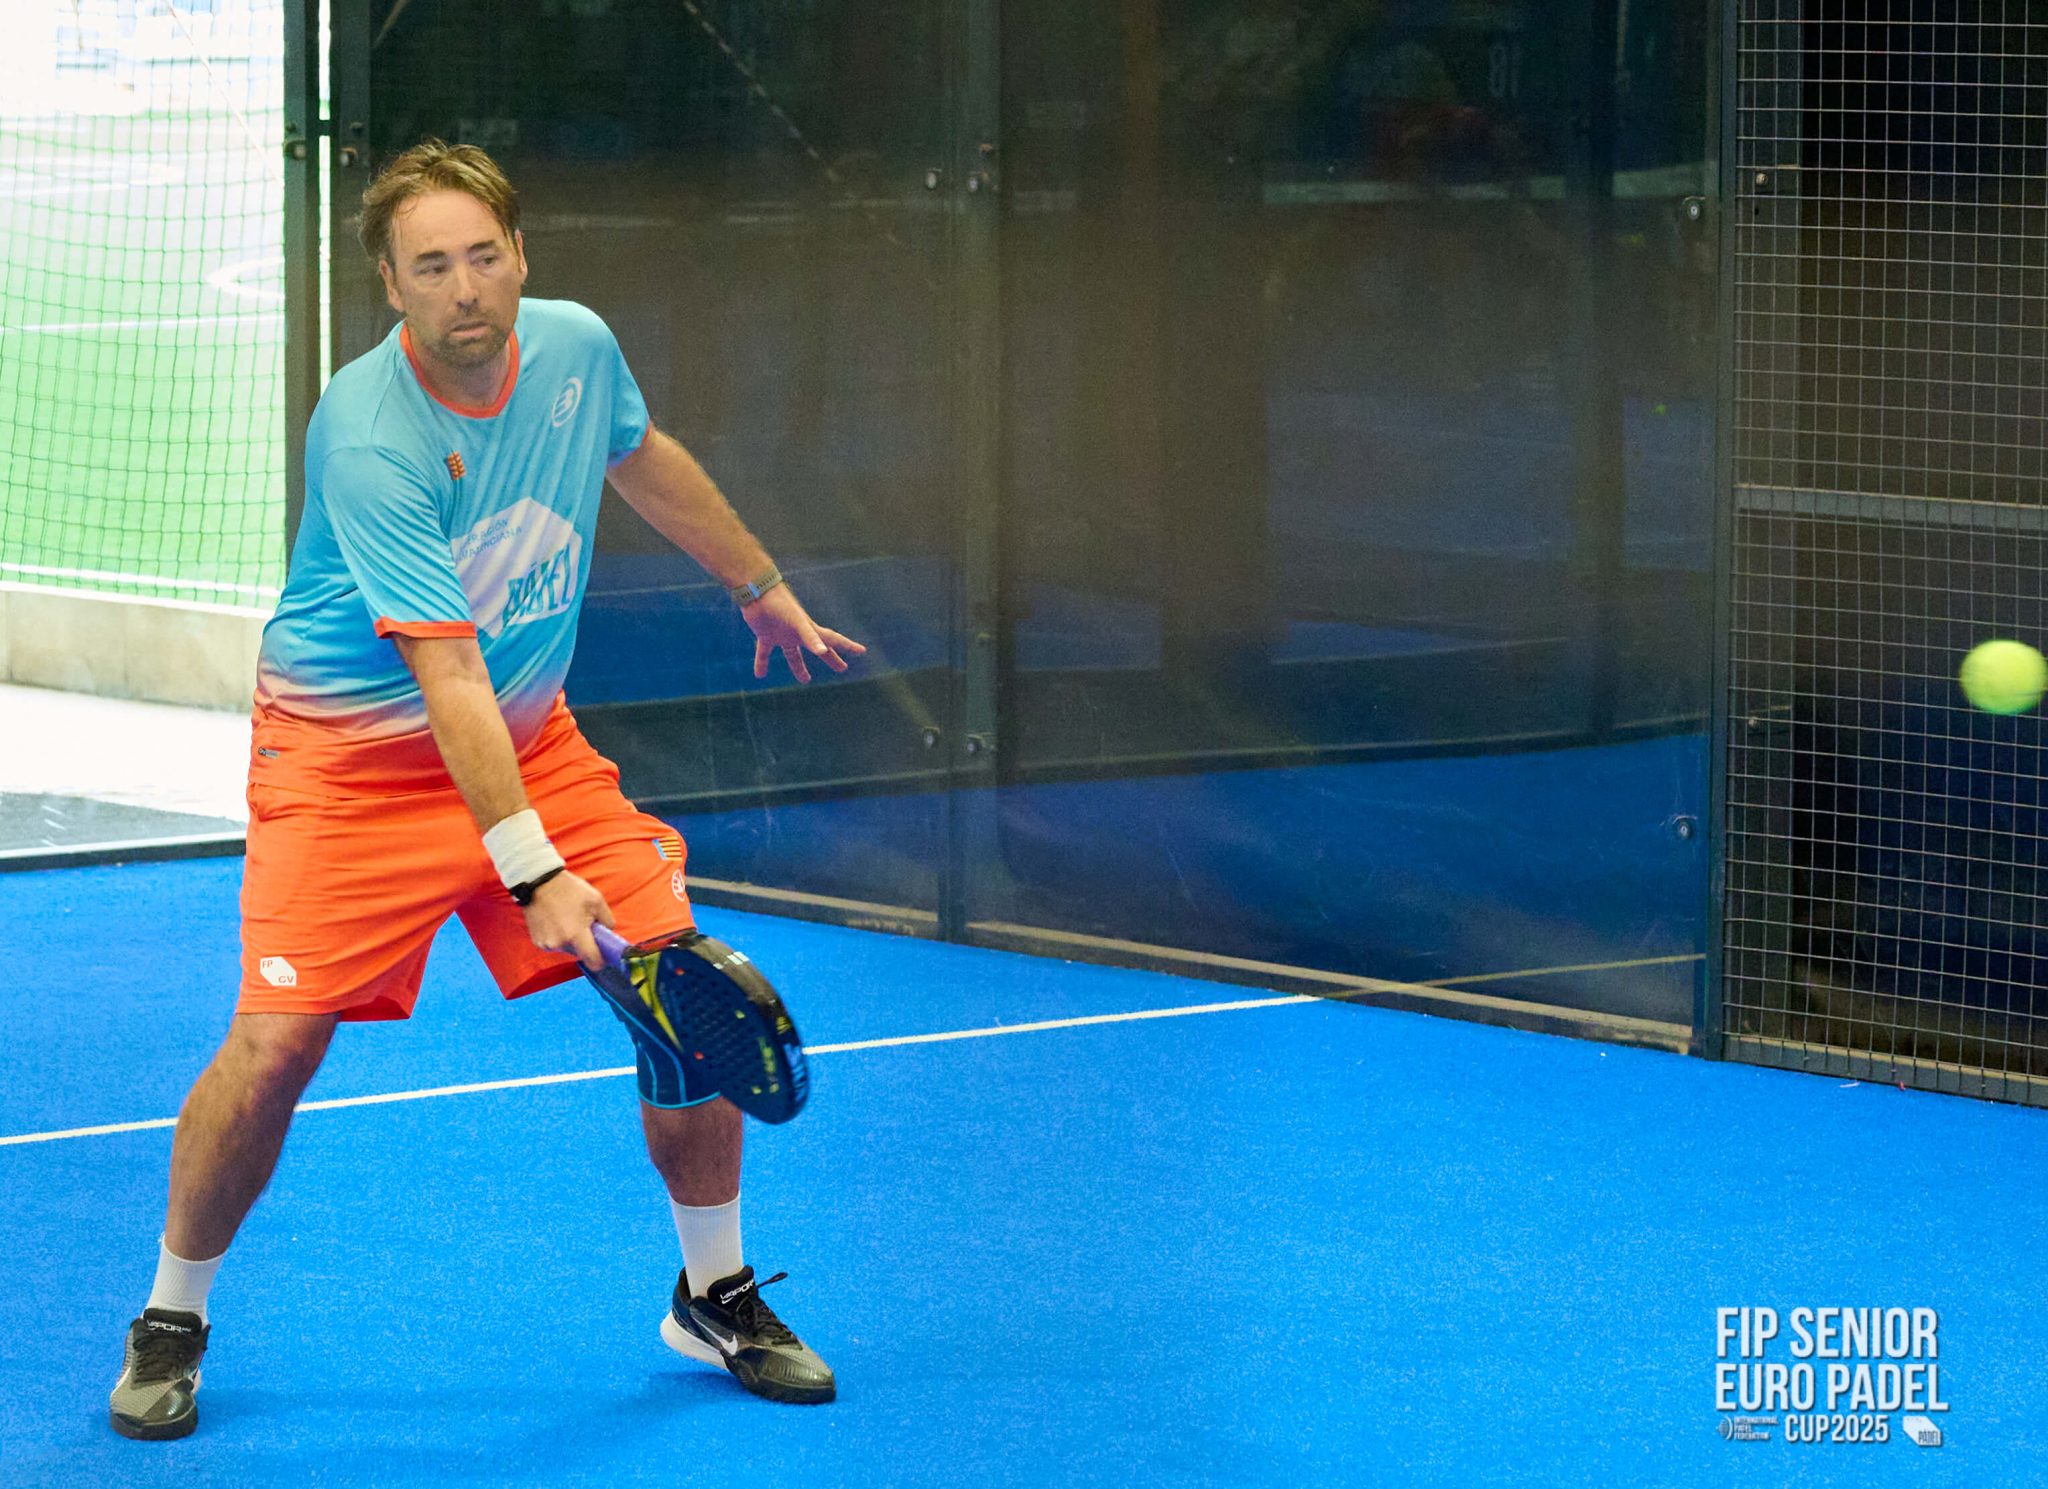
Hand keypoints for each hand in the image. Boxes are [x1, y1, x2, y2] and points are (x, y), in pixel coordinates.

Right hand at [521, 871, 614, 969]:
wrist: (539, 882)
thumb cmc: (569, 890)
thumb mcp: (596, 900)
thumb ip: (607, 920)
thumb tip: (609, 932)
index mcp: (575, 934)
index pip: (593, 961)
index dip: (601, 961)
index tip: (605, 956)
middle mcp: (560, 943)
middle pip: (580, 954)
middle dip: (585, 944)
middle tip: (584, 925)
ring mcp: (546, 944)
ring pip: (567, 949)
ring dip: (571, 940)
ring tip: (568, 920)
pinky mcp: (537, 942)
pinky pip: (555, 945)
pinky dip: (559, 938)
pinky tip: (557, 922)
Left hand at [743, 584, 866, 682]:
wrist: (758, 590)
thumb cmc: (780, 604)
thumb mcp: (798, 622)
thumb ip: (810, 637)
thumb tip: (823, 651)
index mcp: (809, 629)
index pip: (833, 640)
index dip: (848, 646)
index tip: (862, 651)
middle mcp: (798, 633)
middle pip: (818, 649)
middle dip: (830, 658)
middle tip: (842, 668)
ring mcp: (782, 634)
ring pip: (793, 654)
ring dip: (799, 667)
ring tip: (805, 680)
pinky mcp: (766, 634)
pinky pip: (764, 652)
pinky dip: (762, 663)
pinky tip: (760, 675)